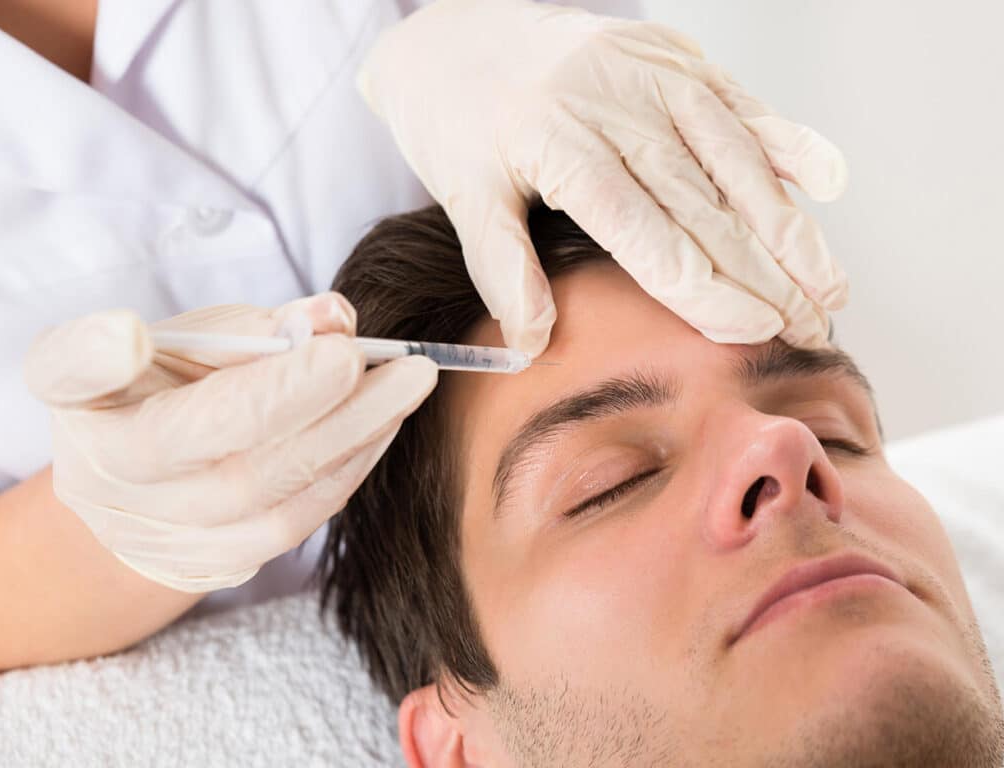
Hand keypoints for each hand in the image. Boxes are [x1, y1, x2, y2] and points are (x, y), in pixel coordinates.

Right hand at [24, 294, 436, 591]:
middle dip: (307, 401)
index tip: (130, 331)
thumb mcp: (190, 338)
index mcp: (78, 400)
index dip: (96, 355)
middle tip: (386, 358)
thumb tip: (336, 318)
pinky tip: (383, 424)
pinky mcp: (211, 564)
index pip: (74, 372)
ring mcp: (157, 536)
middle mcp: (102, 478)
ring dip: (351, 436)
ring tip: (406, 384)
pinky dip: (347, 469)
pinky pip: (293, 523)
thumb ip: (255, 324)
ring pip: (268, 500)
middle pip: (206, 449)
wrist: (142, 482)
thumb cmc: (167, 386)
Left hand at [359, 0, 847, 353]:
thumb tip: (533, 345)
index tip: (753, 330)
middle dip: (766, 273)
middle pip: (707, 205)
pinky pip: (739, 102)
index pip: (649, 235)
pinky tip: (829, 180)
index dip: (708, 289)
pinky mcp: (671, 57)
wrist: (460, 34)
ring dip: (789, 224)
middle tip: (810, 326)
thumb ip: (503, 268)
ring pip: (737, 157)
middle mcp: (617, 105)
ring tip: (830, 283)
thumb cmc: (461, 120)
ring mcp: (650, 76)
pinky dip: (786, 140)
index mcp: (562, 146)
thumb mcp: (465, 195)